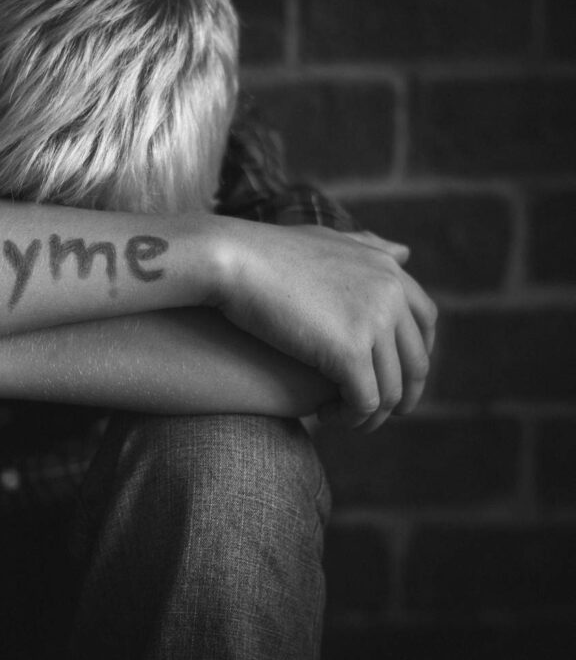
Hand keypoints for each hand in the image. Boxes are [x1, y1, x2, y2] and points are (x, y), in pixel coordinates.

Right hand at [217, 224, 436, 431]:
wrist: (232, 260)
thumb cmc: (266, 251)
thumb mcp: (327, 239)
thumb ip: (368, 246)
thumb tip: (404, 253)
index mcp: (388, 270)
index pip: (426, 322)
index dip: (414, 355)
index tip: (394, 376)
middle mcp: (391, 295)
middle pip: (415, 361)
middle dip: (402, 394)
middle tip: (374, 413)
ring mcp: (373, 323)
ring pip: (391, 389)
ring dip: (371, 414)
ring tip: (344, 420)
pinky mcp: (349, 352)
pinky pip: (364, 401)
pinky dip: (349, 417)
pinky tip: (324, 417)